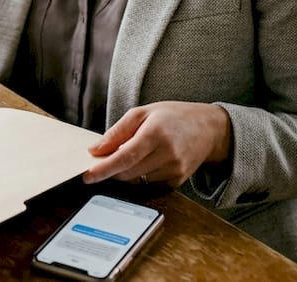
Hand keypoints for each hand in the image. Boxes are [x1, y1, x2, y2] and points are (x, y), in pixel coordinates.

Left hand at [82, 102, 231, 186]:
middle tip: (106, 157)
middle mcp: (167, 154)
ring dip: (127, 171)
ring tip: (138, 151)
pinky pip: (149, 183)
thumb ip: (117, 132)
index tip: (87, 176)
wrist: (209, 128)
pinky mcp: (178, 181)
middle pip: (128, 172)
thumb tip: (96, 150)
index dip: (104, 168)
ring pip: (137, 180)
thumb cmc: (174, 116)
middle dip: (112, 168)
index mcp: (156, 133)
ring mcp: (175, 170)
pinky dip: (141, 174)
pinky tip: (150, 159)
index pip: (124, 157)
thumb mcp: (142, 112)